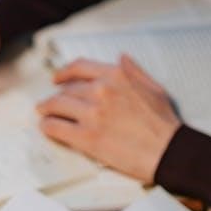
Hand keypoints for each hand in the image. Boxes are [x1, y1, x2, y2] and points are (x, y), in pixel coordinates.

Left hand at [37, 55, 180, 182]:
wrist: (168, 152)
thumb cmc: (163, 125)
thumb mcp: (153, 88)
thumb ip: (134, 71)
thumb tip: (121, 58)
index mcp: (116, 76)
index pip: (80, 68)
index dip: (64, 72)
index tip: (57, 78)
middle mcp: (101, 91)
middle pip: (67, 89)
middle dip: (57, 96)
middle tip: (50, 103)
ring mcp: (92, 114)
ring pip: (57, 106)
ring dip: (47, 109)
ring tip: (43, 113)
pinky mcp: (86, 137)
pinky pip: (57, 127)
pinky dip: (48, 127)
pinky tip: (46, 128)